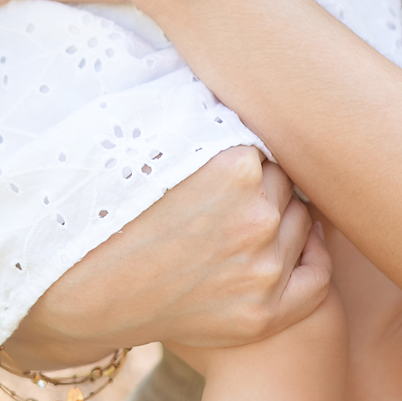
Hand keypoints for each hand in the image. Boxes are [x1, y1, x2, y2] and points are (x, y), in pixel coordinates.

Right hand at [5, 150, 331, 362]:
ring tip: (238, 230)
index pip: (268, 151)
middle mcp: (257, 219)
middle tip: (223, 204)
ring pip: (303, 226)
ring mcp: (263, 270)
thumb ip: (208, 122)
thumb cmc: (113, 211)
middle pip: (287, 187)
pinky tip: (286, 255)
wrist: (84, 290)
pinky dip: (309, 262)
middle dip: (264, 191)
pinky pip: (317, 279)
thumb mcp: (157, 148)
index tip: (220, 172)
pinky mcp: (263, 315)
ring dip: (284, 224)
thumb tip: (249, 85)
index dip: (244, 160)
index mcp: (235, 168)